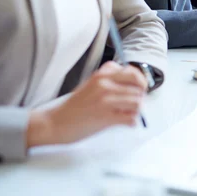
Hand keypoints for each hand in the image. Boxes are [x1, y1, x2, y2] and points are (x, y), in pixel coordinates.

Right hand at [27, 62, 146, 147]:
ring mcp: (106, 100)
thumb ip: (111, 82)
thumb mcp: (92, 85)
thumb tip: (136, 87)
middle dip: (141, 95)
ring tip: (126, 115)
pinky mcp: (106, 116)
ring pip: (138, 102)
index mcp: (102, 74)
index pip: (132, 72)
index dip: (139, 82)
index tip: (137, 90)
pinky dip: (131, 122)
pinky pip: (131, 118)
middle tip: (135, 103)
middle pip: (139, 85)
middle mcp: (105, 84)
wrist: (55, 123)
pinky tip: (124, 123)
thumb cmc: (75, 107)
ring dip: (136, 111)